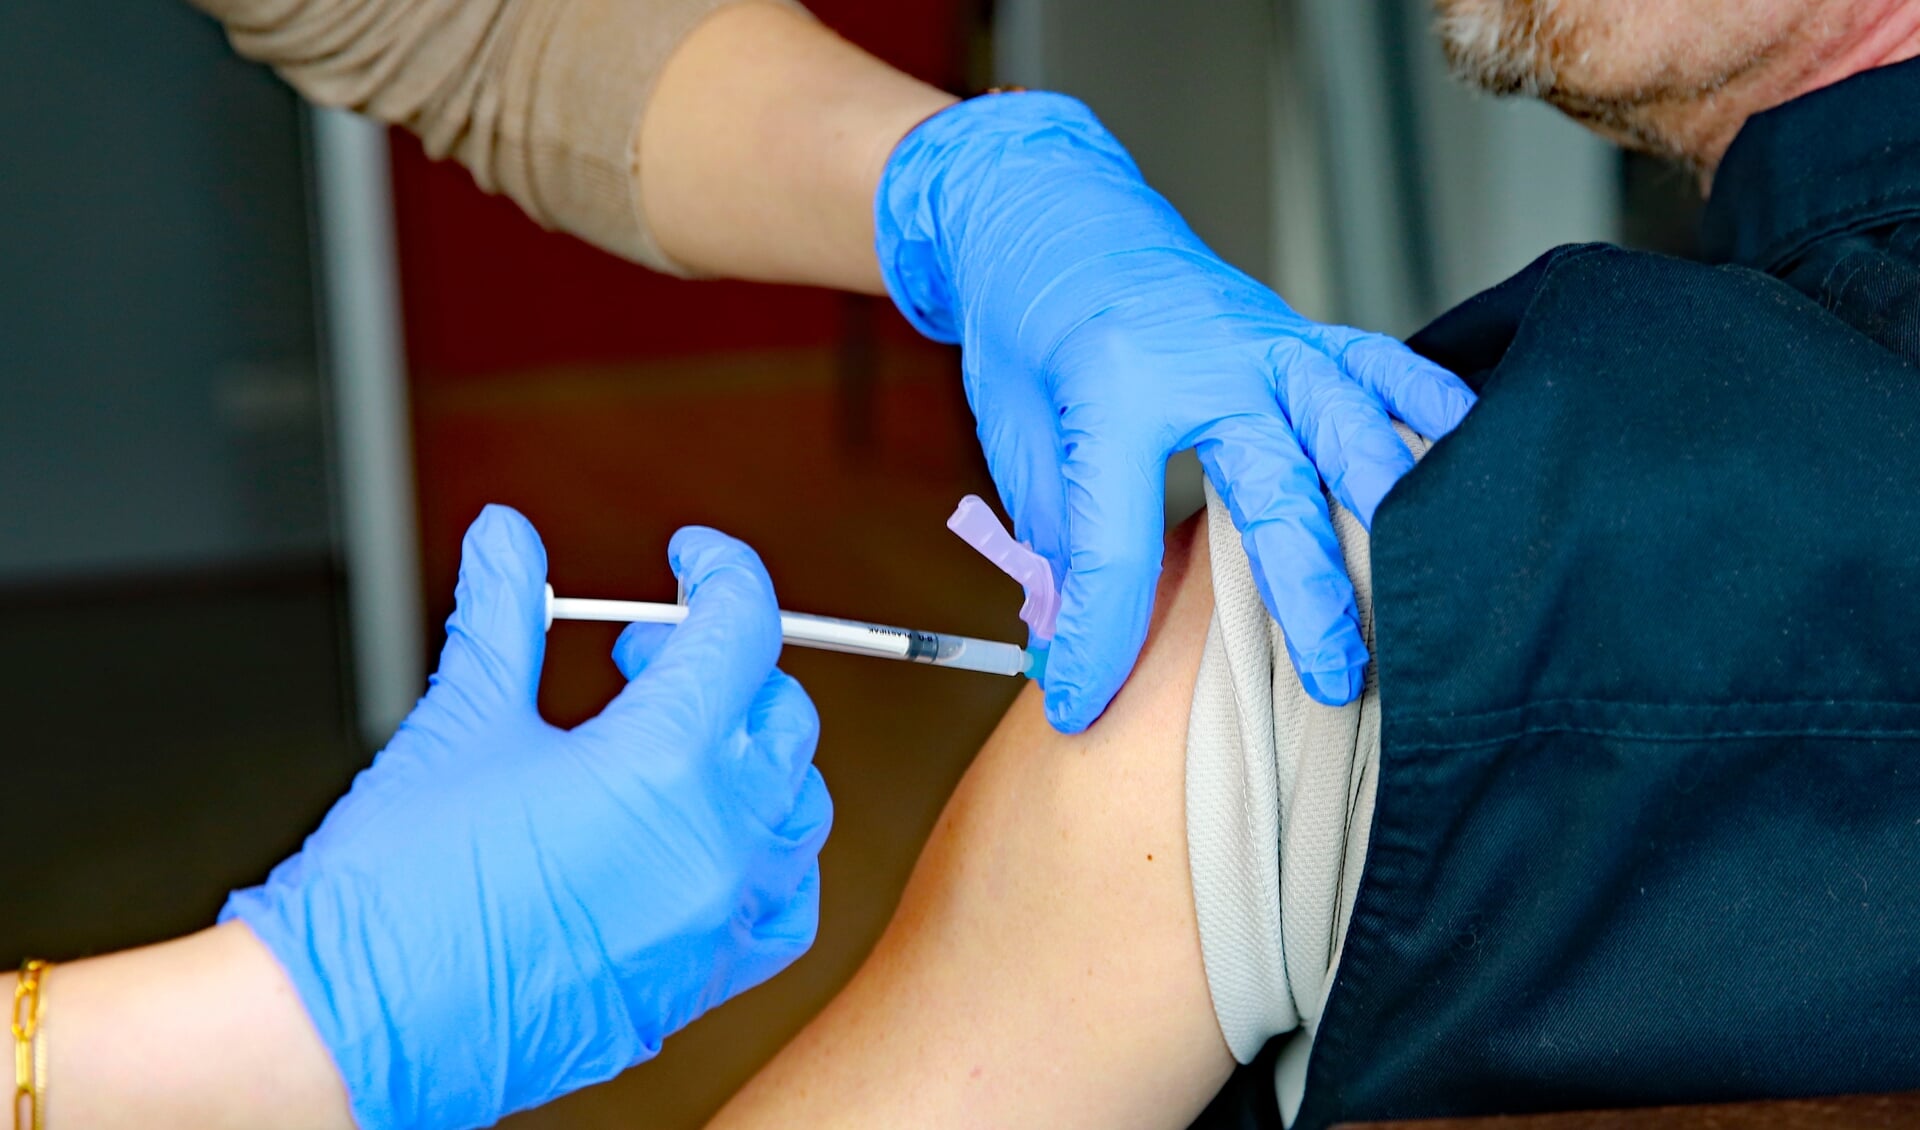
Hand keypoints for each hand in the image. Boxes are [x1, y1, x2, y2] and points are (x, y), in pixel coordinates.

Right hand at [222, 506, 830, 1129]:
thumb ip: (504, 613)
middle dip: (719, 663)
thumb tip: (506, 535)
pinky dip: (765, 853)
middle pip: (778, 712)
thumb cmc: (397, 887)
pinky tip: (706, 830)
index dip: (722, 572)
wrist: (355, 1029)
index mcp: (664, 764)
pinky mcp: (702, 979)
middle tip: (638, 657)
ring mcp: (718, 919)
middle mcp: (716, 842)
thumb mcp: (462, 721)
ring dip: (749, 754)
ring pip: (796, 806)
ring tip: (668, 741)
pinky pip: (784, 903)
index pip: (743, 630)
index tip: (691, 556)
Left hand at [875, 92, 1474, 730]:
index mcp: (1114, 390)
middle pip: (1276, 495)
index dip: (1099, 638)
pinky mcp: (1301, 330)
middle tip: (1331, 679)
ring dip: (1391, 520)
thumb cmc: (1025, 320)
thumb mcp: (1013, 431)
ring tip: (1423, 597)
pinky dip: (1433, 415)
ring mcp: (1268, 340)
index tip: (1082, 704)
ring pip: (1355, 431)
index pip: (1113, 547)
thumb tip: (1072, 639)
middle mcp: (1209, 361)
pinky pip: (1387, 369)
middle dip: (1307, 598)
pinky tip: (1470, 465)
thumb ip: (1054, 536)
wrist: (1049, 206)